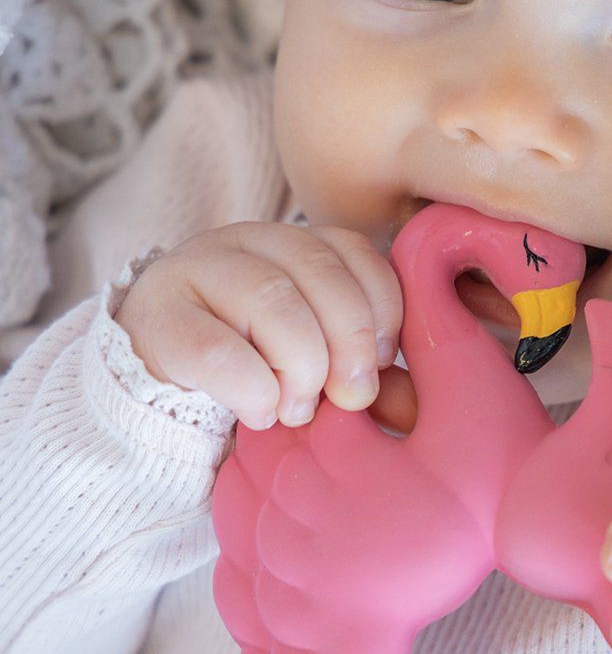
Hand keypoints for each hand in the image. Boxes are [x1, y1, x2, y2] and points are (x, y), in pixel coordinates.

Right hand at [115, 221, 404, 431]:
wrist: (152, 385)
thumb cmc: (254, 371)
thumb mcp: (316, 364)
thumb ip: (363, 374)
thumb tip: (416, 406)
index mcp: (295, 244)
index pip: (356, 249)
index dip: (381, 306)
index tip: (380, 360)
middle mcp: (246, 241)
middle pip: (318, 270)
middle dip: (348, 339)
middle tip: (350, 396)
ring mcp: (195, 269)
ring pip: (271, 299)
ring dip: (301, 365)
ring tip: (299, 409)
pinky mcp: (155, 317)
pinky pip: (216, 348)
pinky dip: (253, 388)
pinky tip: (260, 412)